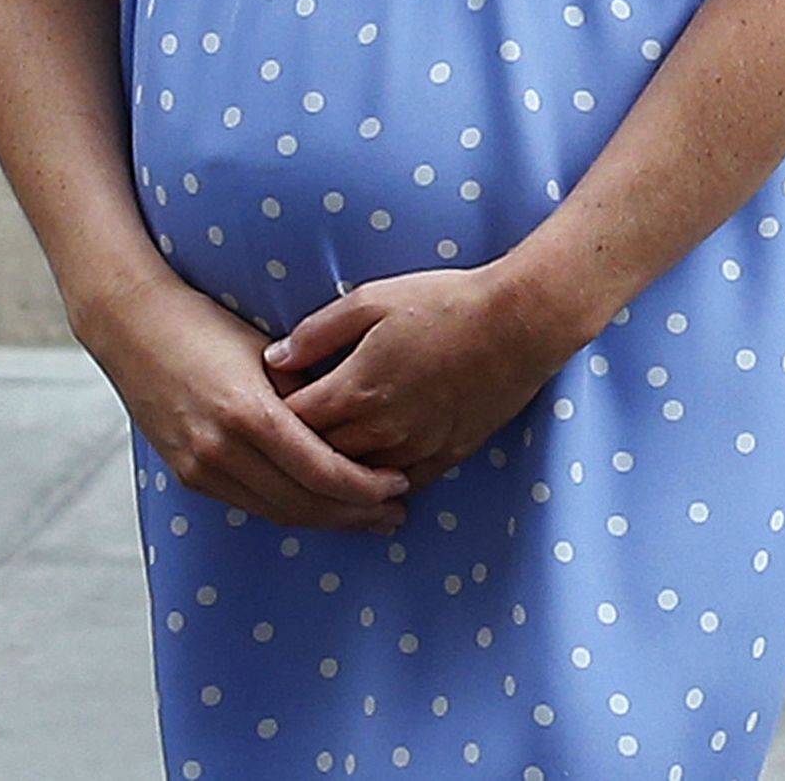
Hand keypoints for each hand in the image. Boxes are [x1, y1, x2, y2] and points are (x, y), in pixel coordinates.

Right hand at [79, 267, 411, 531]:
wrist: (132, 327)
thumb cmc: (205, 323)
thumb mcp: (266, 350)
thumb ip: (306, 392)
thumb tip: (355, 424)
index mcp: (248, 413)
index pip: (321, 471)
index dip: (365, 486)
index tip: (399, 484)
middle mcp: (222, 450)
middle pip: (303, 503)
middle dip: (355, 513)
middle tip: (395, 512)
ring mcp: (201, 467)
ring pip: (277, 511)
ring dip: (326, 520)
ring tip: (366, 519)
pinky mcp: (188, 475)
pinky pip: (250, 503)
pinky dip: (289, 509)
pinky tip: (316, 506)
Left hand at [263, 262, 570, 490]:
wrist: (516, 325)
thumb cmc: (443, 303)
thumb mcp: (371, 300)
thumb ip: (318, 332)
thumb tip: (275, 357)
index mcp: (355, 389)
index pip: (292, 420)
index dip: (271, 411)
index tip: (268, 396)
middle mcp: (380, 430)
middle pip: (318, 457)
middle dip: (297, 446)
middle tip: (283, 432)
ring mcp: (414, 448)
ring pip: (357, 479)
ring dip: (335, 471)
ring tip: (319, 456)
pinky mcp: (445, 456)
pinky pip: (400, 485)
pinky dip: (378, 484)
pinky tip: (369, 475)